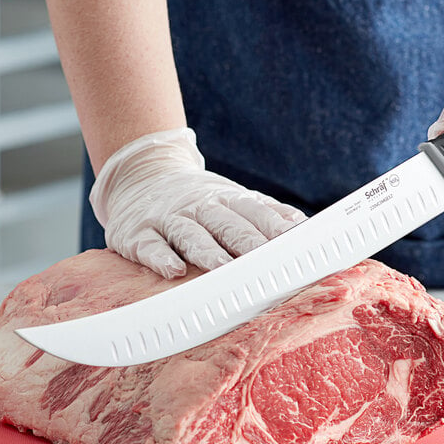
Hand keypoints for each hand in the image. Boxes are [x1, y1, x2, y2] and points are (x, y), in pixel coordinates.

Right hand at [90, 128, 306, 277]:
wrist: (142, 173)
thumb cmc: (199, 197)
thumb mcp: (233, 196)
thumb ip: (267, 211)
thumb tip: (304, 226)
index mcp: (227, 198)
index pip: (256, 213)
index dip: (276, 229)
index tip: (296, 247)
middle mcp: (200, 206)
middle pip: (228, 224)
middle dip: (249, 243)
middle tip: (267, 265)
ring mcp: (169, 218)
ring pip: (190, 234)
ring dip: (207, 251)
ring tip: (222, 267)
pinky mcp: (138, 233)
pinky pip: (150, 246)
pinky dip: (161, 258)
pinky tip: (173, 271)